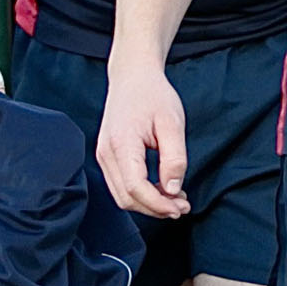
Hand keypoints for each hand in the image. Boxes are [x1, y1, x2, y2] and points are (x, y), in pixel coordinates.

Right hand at [97, 60, 191, 218]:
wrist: (133, 77)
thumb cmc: (154, 95)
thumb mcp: (172, 123)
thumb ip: (174, 158)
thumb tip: (173, 190)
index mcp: (122, 143)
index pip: (135, 187)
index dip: (158, 204)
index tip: (181, 208)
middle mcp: (106, 153)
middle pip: (126, 197)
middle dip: (155, 208)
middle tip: (183, 207)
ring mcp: (103, 156)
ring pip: (122, 195)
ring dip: (149, 204)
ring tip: (176, 199)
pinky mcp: (107, 157)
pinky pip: (121, 185)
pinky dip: (141, 194)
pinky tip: (162, 189)